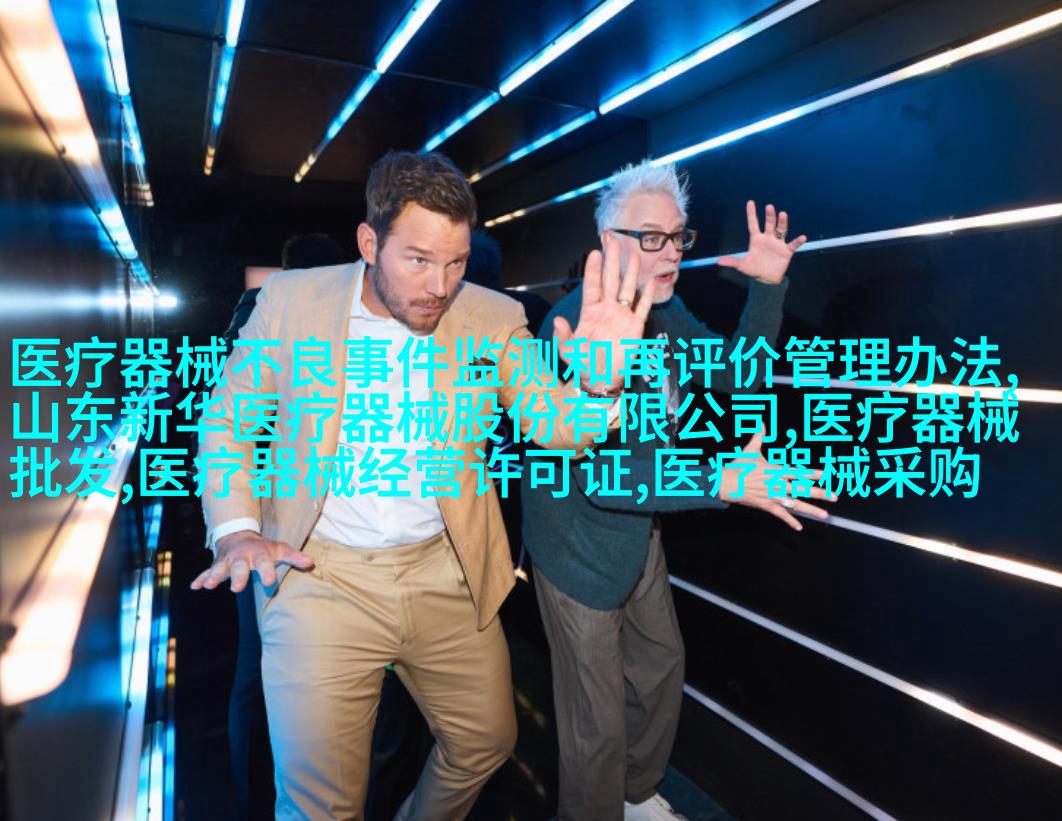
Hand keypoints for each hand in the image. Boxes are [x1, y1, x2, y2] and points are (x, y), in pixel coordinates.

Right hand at [191, 530, 313, 592]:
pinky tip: (195, 586)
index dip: (267, 572)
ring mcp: (227, 561)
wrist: (239, 535)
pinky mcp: (216, 566)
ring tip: (209, 585)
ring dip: (214, 577)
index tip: (269, 583)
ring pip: (219, 569)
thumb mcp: (279, 549)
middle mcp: (241, 557)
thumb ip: (294, 557)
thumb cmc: (263, 547)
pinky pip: (206, 572)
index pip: (264, 563)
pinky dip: (200, 578)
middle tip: (237, 589)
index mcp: (258, 554)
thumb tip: (311, 563)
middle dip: (238, 577)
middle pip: (239, 567)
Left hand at [554, 234, 656, 390]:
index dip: (593, 270)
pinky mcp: (635, 327)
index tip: (594, 252)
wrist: (601, 380)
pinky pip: (642, 308)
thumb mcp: (568, 352)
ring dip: (630, 273)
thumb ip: (563, 336)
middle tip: (613, 240)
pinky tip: (650, 281)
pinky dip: (647, 295)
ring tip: (634, 253)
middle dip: (612, 261)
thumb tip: (558, 320)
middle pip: (610, 281)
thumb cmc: (583, 365)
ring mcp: (622, 316)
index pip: (592, 286)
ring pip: (627, 289)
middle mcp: (607, 310)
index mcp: (590, 312)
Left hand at [718, 200, 806, 284]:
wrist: (766, 279)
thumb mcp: (742, 266)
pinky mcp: (787, 251)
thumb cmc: (754, 269)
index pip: (753, 224)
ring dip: (782, 223)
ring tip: (783, 214)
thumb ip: (732, 261)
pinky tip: (802, 237)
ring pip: (781, 230)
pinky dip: (798, 241)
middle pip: (769, 224)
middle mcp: (768, 238)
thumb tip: (718, 261)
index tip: (750, 202)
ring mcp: (778, 243)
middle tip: (769, 206)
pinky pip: (793, 244)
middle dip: (769, 216)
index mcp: (756, 239)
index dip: (751, 214)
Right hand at [718, 431, 835, 529]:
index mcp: (776, 470)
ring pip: (795, 504)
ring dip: (811, 510)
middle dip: (819, 493)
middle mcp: (777, 484)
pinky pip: (780, 514)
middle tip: (834, 497)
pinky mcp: (766, 505)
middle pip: (802, 489)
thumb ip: (758, 437)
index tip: (825, 474)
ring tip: (824, 515)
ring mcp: (773, 496)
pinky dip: (790, 521)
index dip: (812, 473)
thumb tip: (762, 423)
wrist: (726, 483)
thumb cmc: (738, 466)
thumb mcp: (750, 450)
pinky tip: (799, 528)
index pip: (798, 472)